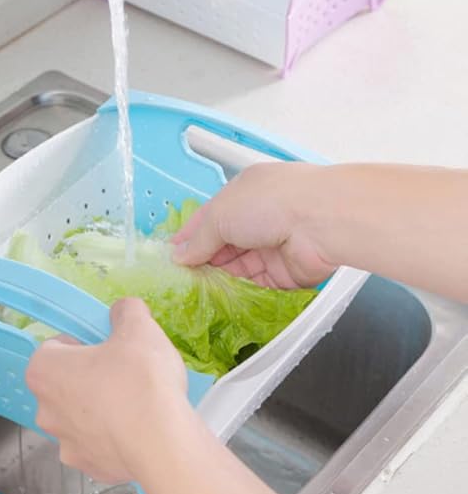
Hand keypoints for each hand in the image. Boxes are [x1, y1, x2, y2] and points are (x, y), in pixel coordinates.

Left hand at [25, 297, 189, 483]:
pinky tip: (139, 428)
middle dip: (89, 376)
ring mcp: (66, 443)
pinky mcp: (89, 467)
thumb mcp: (138, 327)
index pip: (52, 347)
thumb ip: (126, 311)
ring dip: (99, 407)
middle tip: (123, 371)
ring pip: (80, 416)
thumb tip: (124, 309)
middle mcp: (45, 410)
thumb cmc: (142, 379)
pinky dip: (114, 435)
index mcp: (45, 371)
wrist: (164, 443)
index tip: (104, 346)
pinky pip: (98, 443)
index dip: (80, 343)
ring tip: (135, 401)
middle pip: (64, 383)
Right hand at [173, 162, 335, 287]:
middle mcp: (258, 218)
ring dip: (218, 277)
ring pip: (237, 266)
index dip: (190, 235)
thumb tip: (181, 255)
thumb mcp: (220, 214)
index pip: (209, 217)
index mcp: (243, 194)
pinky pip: (255, 285)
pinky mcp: (283, 273)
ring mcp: (271, 246)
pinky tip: (219, 299)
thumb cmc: (270, 203)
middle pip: (223, 243)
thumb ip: (199, 238)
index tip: (172, 254)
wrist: (322, 222)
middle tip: (180, 277)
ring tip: (194, 291)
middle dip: (202, 259)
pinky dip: (238, 292)